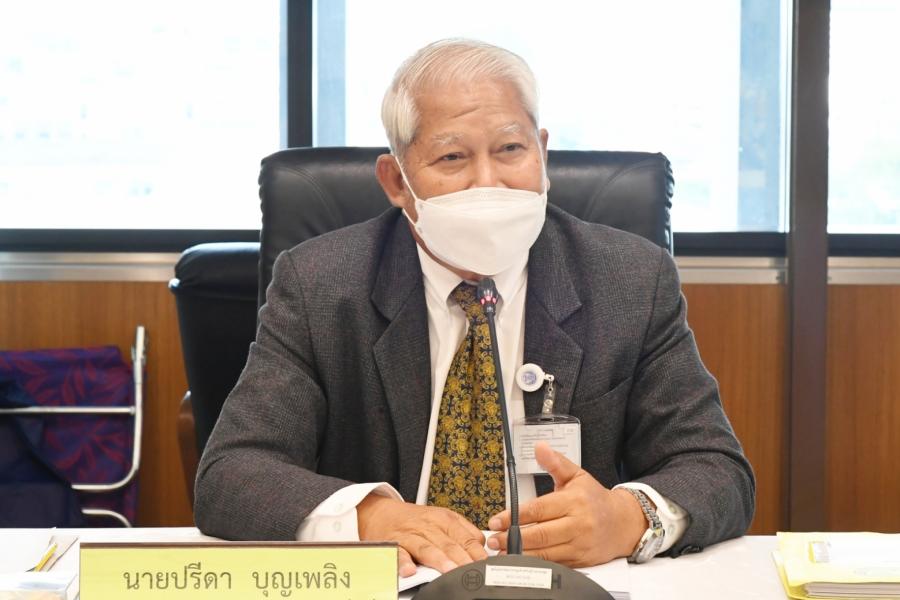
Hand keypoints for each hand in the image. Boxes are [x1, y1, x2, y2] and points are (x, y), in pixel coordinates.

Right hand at [357, 494, 486, 576]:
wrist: (381, 512)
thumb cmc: (416, 520)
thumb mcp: (442, 518)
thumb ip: (464, 532)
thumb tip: (484, 549)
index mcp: (445, 519)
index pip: (467, 537)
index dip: (478, 553)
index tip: (487, 566)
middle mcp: (429, 525)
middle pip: (450, 544)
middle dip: (462, 559)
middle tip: (472, 571)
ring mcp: (411, 535)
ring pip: (427, 548)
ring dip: (439, 559)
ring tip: (449, 571)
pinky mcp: (392, 544)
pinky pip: (398, 553)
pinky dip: (403, 562)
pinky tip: (410, 570)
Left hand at [486, 441, 646, 566]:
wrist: (624, 524)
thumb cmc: (595, 499)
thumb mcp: (577, 476)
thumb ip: (555, 462)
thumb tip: (539, 447)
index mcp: (575, 501)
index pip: (539, 509)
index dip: (515, 516)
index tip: (496, 520)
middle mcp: (578, 524)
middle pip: (540, 535)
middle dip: (513, 538)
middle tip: (493, 538)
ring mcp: (580, 545)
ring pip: (546, 553)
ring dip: (520, 554)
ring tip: (500, 551)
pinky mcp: (581, 561)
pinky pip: (555, 564)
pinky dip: (536, 564)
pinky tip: (520, 561)